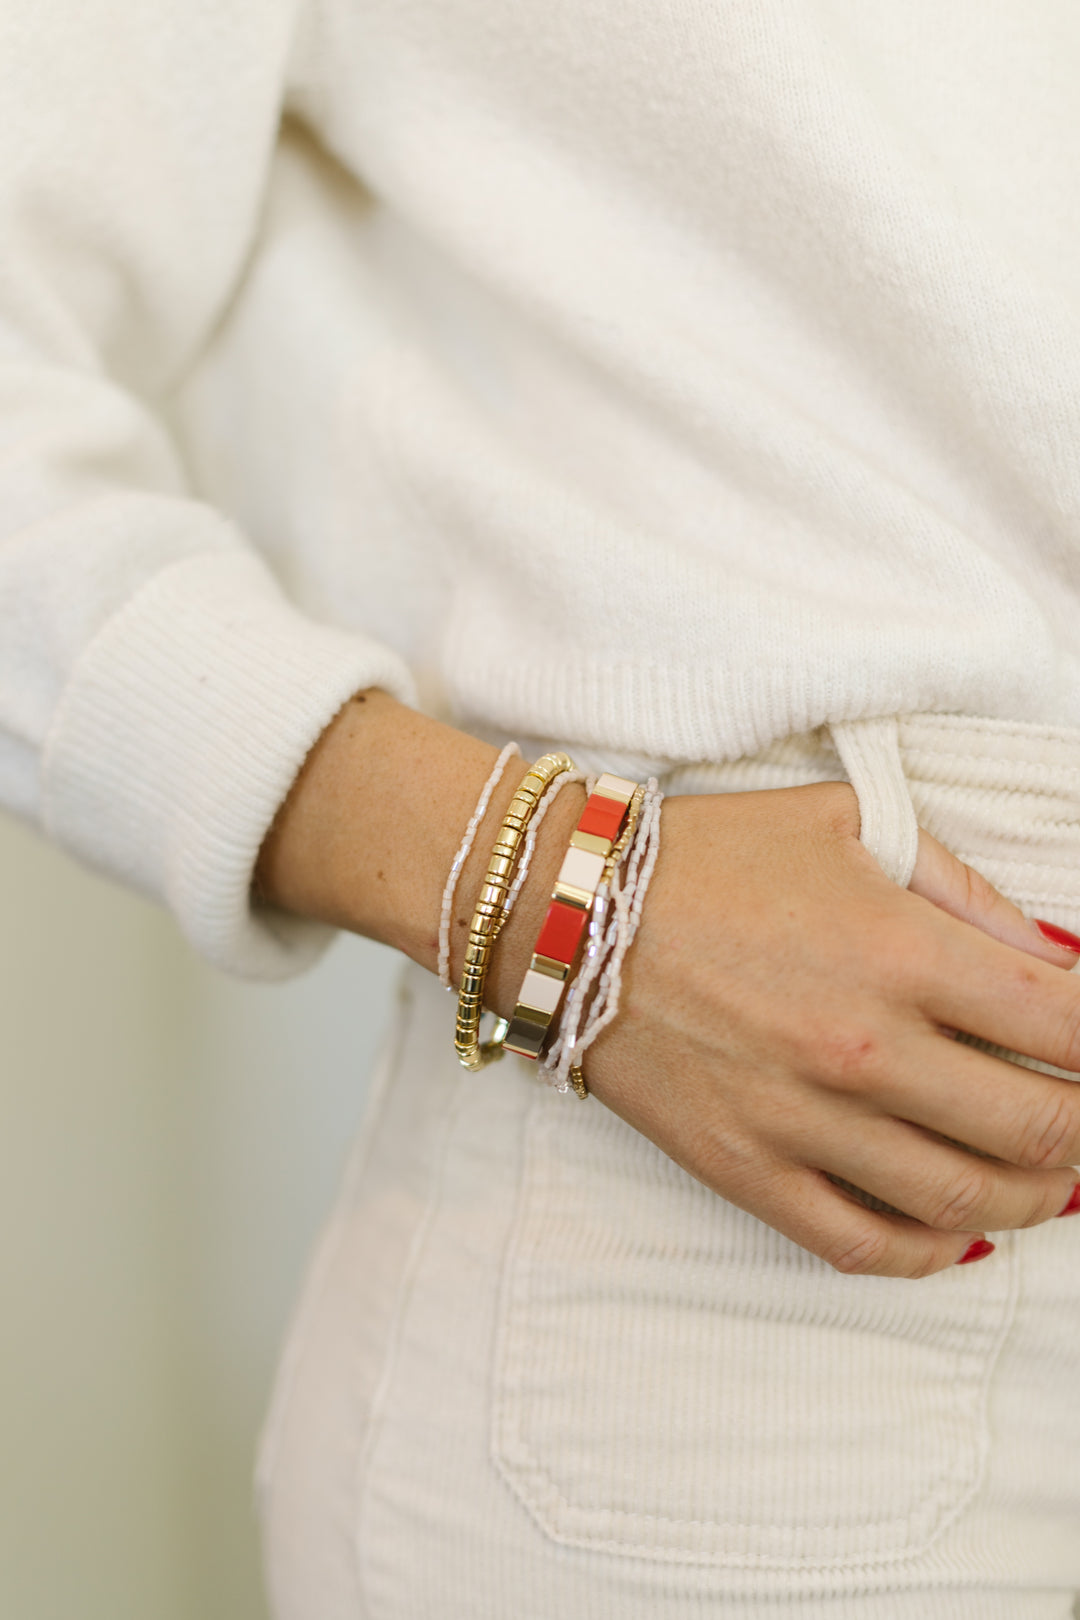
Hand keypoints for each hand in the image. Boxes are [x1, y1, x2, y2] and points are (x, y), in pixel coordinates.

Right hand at [578, 782, 1079, 1277]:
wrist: (569, 910)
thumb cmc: (710, 858)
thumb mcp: (848, 826)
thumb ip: (962, 889)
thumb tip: (1051, 952)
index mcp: (903, 952)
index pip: (1068, 1026)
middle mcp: (866, 1049)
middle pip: (1041, 1130)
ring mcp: (805, 1121)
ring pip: (967, 1203)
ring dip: (1036, 1201)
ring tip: (1050, 1183)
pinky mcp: (748, 1169)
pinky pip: (864, 1245)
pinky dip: (931, 1253)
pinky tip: (957, 1234)